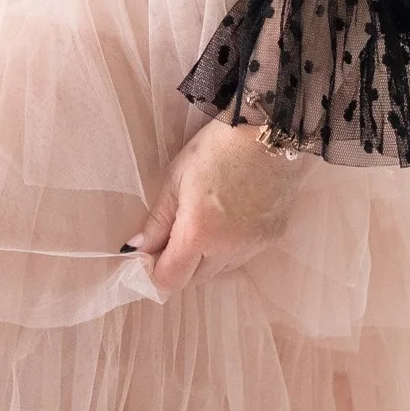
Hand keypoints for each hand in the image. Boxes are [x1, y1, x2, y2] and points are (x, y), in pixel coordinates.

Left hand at [127, 117, 305, 295]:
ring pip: (221, 269)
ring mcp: (254, 246)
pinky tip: (231, 217)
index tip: (149, 256)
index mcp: (199, 233)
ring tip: (206, 221)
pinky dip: (231, 247)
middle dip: (180, 265)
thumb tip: (137, 249)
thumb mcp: (176, 178)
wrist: (270, 131)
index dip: (154, 272)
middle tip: (174, 234)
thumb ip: (157, 220)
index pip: (170, 279)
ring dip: (206, 258)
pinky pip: (244, 256)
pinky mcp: (272, 238)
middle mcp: (228, 248)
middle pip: (195, 279)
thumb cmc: (216, 148)